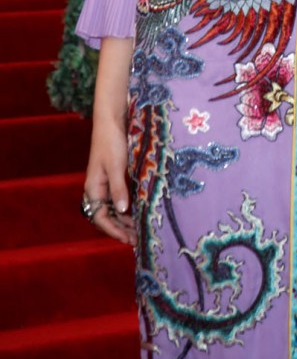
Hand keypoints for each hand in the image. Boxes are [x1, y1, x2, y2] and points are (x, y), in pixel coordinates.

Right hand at [83, 118, 135, 245]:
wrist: (112, 120)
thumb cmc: (111, 141)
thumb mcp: (116, 165)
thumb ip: (118, 188)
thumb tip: (122, 211)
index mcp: (93, 188)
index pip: (100, 217)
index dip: (113, 230)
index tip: (128, 239)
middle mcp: (98, 188)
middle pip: (107, 216)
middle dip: (121, 229)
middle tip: (138, 239)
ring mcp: (106, 182)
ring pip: (114, 208)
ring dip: (125, 220)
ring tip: (140, 230)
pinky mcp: (115, 176)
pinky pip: (120, 198)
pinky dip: (128, 208)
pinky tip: (139, 212)